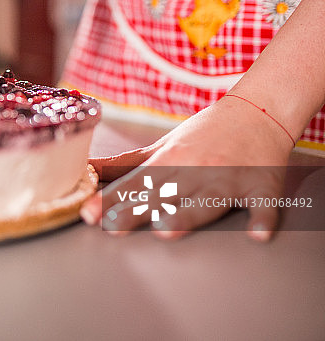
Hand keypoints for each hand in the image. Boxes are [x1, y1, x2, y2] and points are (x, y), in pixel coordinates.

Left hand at [79, 97, 294, 241]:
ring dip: (186, 215)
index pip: (132, 183)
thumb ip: (124, 164)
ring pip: (203, 201)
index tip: (87, 213)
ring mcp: (227, 180)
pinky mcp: (261, 187)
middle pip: (161, 194)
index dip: (109, 199)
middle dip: (136, 210)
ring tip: (166, 230)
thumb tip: (84, 171)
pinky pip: (263, 206)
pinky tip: (258, 235)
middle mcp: (193, 170)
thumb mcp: (159, 147)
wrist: (256, 112)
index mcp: (167, 161)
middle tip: (113, 227)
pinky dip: (262, 219)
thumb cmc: (202, 135)